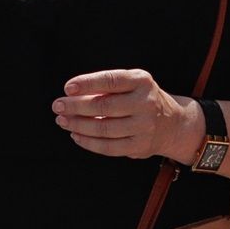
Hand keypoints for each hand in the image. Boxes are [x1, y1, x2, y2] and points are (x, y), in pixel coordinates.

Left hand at [54, 69, 196, 161]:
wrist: (172, 123)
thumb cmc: (140, 98)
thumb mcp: (130, 84)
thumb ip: (105, 87)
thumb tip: (71, 96)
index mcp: (142, 81)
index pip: (111, 80)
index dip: (88, 83)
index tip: (68, 88)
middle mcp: (145, 103)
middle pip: (105, 106)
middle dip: (76, 107)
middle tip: (58, 106)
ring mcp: (144, 127)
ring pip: (104, 129)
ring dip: (78, 125)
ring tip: (63, 120)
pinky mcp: (140, 146)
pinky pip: (109, 147)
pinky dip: (88, 142)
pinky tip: (76, 135)